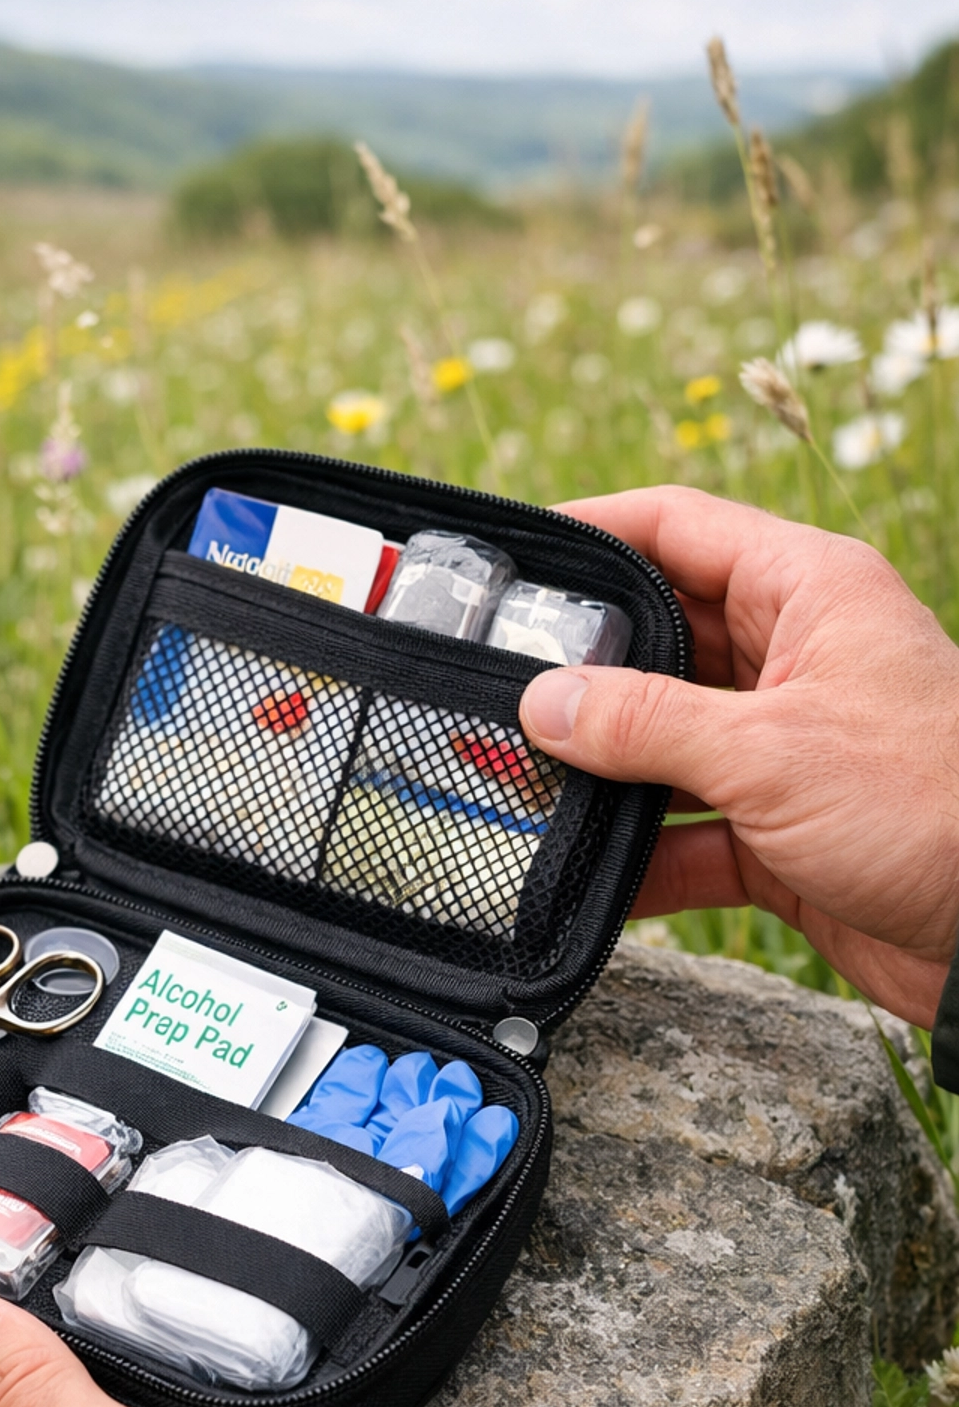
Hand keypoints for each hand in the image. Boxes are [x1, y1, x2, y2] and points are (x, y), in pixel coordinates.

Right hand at [518, 486, 958, 1025]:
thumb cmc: (931, 805)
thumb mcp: (770, 752)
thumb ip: (646, 724)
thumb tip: (543, 702)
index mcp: (807, 593)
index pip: (678, 528)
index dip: (592, 533)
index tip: (512, 556)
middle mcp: (794, 659)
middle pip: (658, 643)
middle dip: (577, 672)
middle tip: (491, 690)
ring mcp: (786, 748)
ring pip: (663, 745)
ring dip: (597, 775)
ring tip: (514, 789)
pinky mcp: (782, 833)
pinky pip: (687, 834)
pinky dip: (637, 859)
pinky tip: (580, 878)